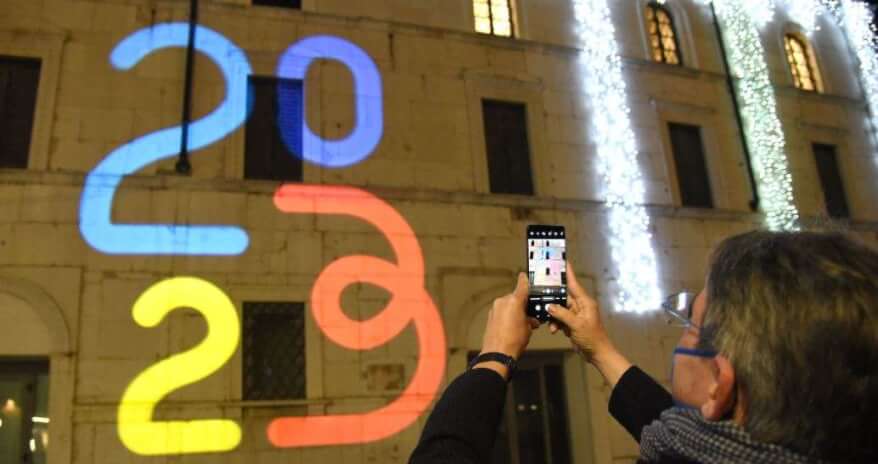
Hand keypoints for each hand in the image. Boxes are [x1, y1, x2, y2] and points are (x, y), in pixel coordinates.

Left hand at [475, 273, 538, 378]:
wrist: (497, 353)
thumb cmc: (514, 341)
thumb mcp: (528, 328)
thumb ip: (530, 319)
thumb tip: (531, 320)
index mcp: (514, 301)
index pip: (522, 284)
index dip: (526, 280)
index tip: (526, 275)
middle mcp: (503, 301)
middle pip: (516, 296)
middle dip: (522, 304)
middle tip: (530, 314)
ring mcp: (495, 308)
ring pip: (509, 304)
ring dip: (515, 311)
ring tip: (521, 323)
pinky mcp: (490, 315)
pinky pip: (502, 311)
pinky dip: (507, 315)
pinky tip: (512, 326)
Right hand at [547, 262, 630, 385]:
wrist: (597, 353)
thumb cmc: (592, 338)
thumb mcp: (576, 325)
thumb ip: (561, 314)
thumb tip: (549, 306)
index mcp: (585, 302)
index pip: (574, 284)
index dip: (567, 273)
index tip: (562, 261)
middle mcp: (581, 306)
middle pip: (563, 297)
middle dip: (553, 301)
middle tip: (541, 297)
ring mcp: (576, 315)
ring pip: (559, 309)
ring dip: (553, 316)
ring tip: (551, 325)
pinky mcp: (572, 323)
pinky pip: (560, 318)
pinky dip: (556, 323)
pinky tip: (554, 330)